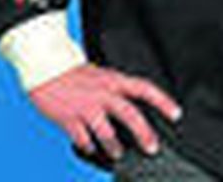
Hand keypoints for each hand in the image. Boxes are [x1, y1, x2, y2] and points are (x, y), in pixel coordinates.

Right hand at [28, 64, 180, 160]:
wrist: (46, 69)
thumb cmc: (75, 73)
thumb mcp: (103, 75)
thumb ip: (118, 89)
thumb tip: (134, 104)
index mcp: (114, 80)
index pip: (145, 89)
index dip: (163, 101)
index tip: (176, 114)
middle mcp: (103, 93)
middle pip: (130, 114)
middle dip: (143, 133)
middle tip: (152, 148)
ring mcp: (86, 106)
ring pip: (106, 131)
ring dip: (114, 146)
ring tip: (118, 154)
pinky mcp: (68, 118)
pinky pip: (82, 137)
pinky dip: (88, 146)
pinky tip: (91, 149)